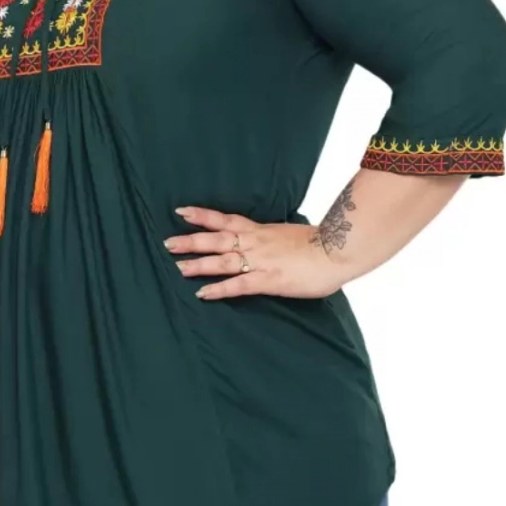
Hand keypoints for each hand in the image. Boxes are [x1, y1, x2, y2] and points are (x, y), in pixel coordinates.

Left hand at [164, 205, 354, 300]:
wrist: (338, 248)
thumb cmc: (320, 243)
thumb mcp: (289, 234)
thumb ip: (273, 238)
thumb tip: (267, 241)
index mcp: (260, 230)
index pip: (225, 219)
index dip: (202, 216)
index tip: (181, 211)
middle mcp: (255, 242)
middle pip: (216, 239)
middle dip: (190, 241)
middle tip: (167, 243)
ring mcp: (260, 261)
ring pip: (222, 261)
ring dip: (198, 265)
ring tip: (178, 267)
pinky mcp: (268, 281)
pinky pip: (238, 286)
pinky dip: (219, 289)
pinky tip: (202, 294)